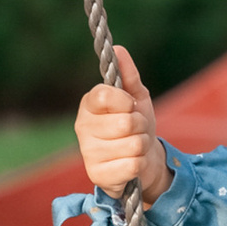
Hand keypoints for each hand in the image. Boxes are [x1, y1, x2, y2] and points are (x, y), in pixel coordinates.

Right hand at [75, 47, 170, 203]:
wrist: (144, 160)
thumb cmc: (137, 125)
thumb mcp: (137, 97)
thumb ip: (128, 74)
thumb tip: (118, 50)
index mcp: (88, 105)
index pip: (105, 95)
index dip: (125, 101)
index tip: (130, 105)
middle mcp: (82, 127)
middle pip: (125, 122)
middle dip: (140, 126)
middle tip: (135, 129)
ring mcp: (88, 153)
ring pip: (132, 144)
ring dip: (142, 145)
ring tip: (135, 146)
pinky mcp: (97, 176)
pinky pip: (133, 164)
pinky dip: (140, 163)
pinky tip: (132, 164)